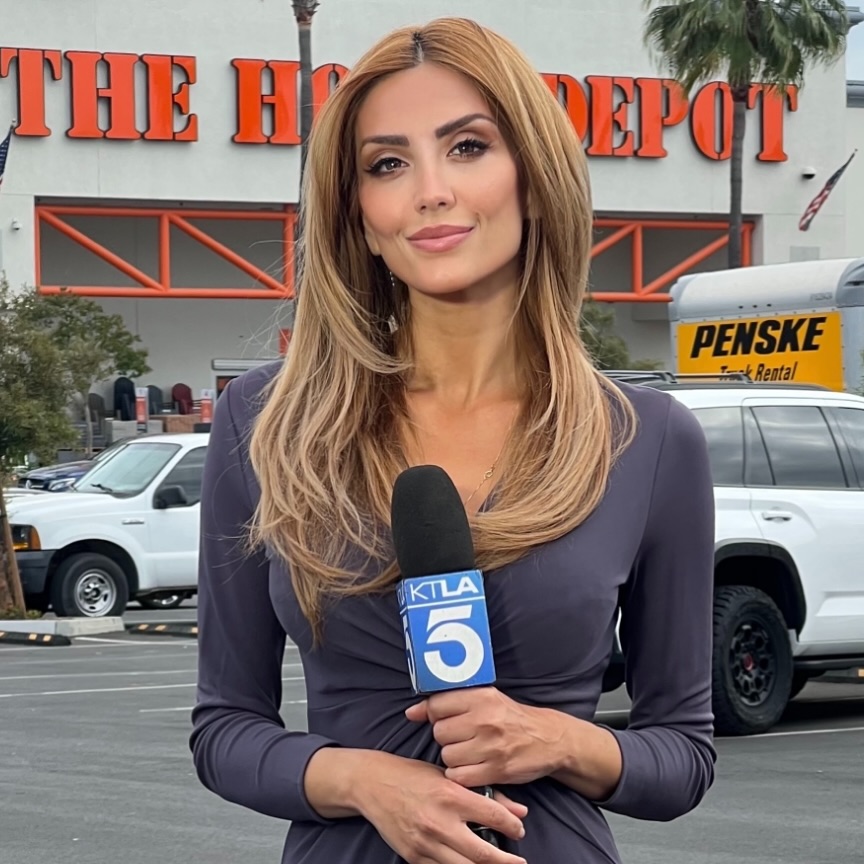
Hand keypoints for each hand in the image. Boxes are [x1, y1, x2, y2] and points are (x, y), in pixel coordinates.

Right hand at [358, 752, 527, 863]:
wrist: (372, 784)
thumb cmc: (413, 775)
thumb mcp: (449, 775)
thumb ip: (486, 794)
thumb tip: (520, 810)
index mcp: (450, 795)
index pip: (493, 816)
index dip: (513, 827)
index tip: (519, 830)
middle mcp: (439, 822)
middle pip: (483, 854)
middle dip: (507, 863)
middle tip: (520, 863)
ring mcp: (425, 843)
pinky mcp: (414, 857)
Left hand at [406, 687, 566, 788]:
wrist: (548, 738)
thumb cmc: (511, 718)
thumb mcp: (485, 699)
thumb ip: (449, 703)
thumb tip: (411, 712)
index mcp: (481, 697)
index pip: (437, 705)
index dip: (436, 715)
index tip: (446, 720)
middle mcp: (485, 719)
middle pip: (440, 733)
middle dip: (446, 738)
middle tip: (462, 738)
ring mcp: (491, 746)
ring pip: (447, 756)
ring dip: (453, 758)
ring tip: (469, 752)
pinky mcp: (496, 770)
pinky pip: (460, 776)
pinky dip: (462, 775)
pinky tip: (472, 768)